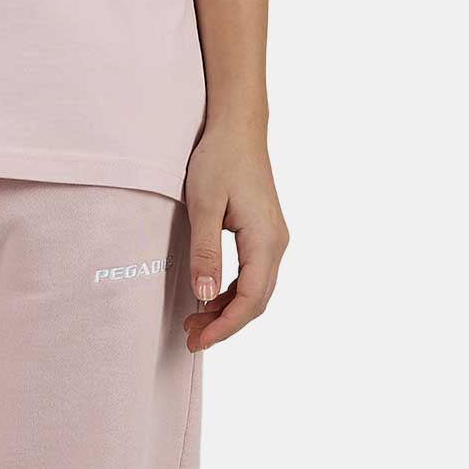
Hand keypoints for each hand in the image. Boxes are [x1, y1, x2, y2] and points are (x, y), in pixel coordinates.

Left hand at [182, 122, 288, 352]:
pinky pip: (253, 275)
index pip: (251, 299)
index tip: (199, 340)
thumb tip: (204, 295)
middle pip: (257, 300)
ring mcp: (273, 239)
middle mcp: (277, 243)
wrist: (238, 128)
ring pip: (256, 290)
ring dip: (228, 310)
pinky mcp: (265, 234)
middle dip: (225, 324)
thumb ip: (205, 252)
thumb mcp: (203, 206)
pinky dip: (232, 292)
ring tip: (195, 321)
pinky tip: (209, 297)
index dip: (226, 326)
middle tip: (191, 337)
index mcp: (265, 240)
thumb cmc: (219, 159)